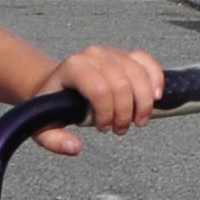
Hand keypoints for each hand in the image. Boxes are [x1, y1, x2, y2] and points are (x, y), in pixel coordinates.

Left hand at [33, 44, 166, 152]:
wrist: (57, 84)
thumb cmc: (52, 104)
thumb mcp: (44, 125)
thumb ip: (55, 140)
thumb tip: (75, 147)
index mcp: (73, 68)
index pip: (99, 89)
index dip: (107, 113)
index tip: (104, 127)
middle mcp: (93, 56)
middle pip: (122, 84)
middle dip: (126, 112)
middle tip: (121, 128)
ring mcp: (111, 52)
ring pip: (138, 74)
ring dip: (144, 102)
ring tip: (139, 119)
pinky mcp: (125, 55)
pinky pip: (147, 62)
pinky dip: (156, 79)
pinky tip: (156, 96)